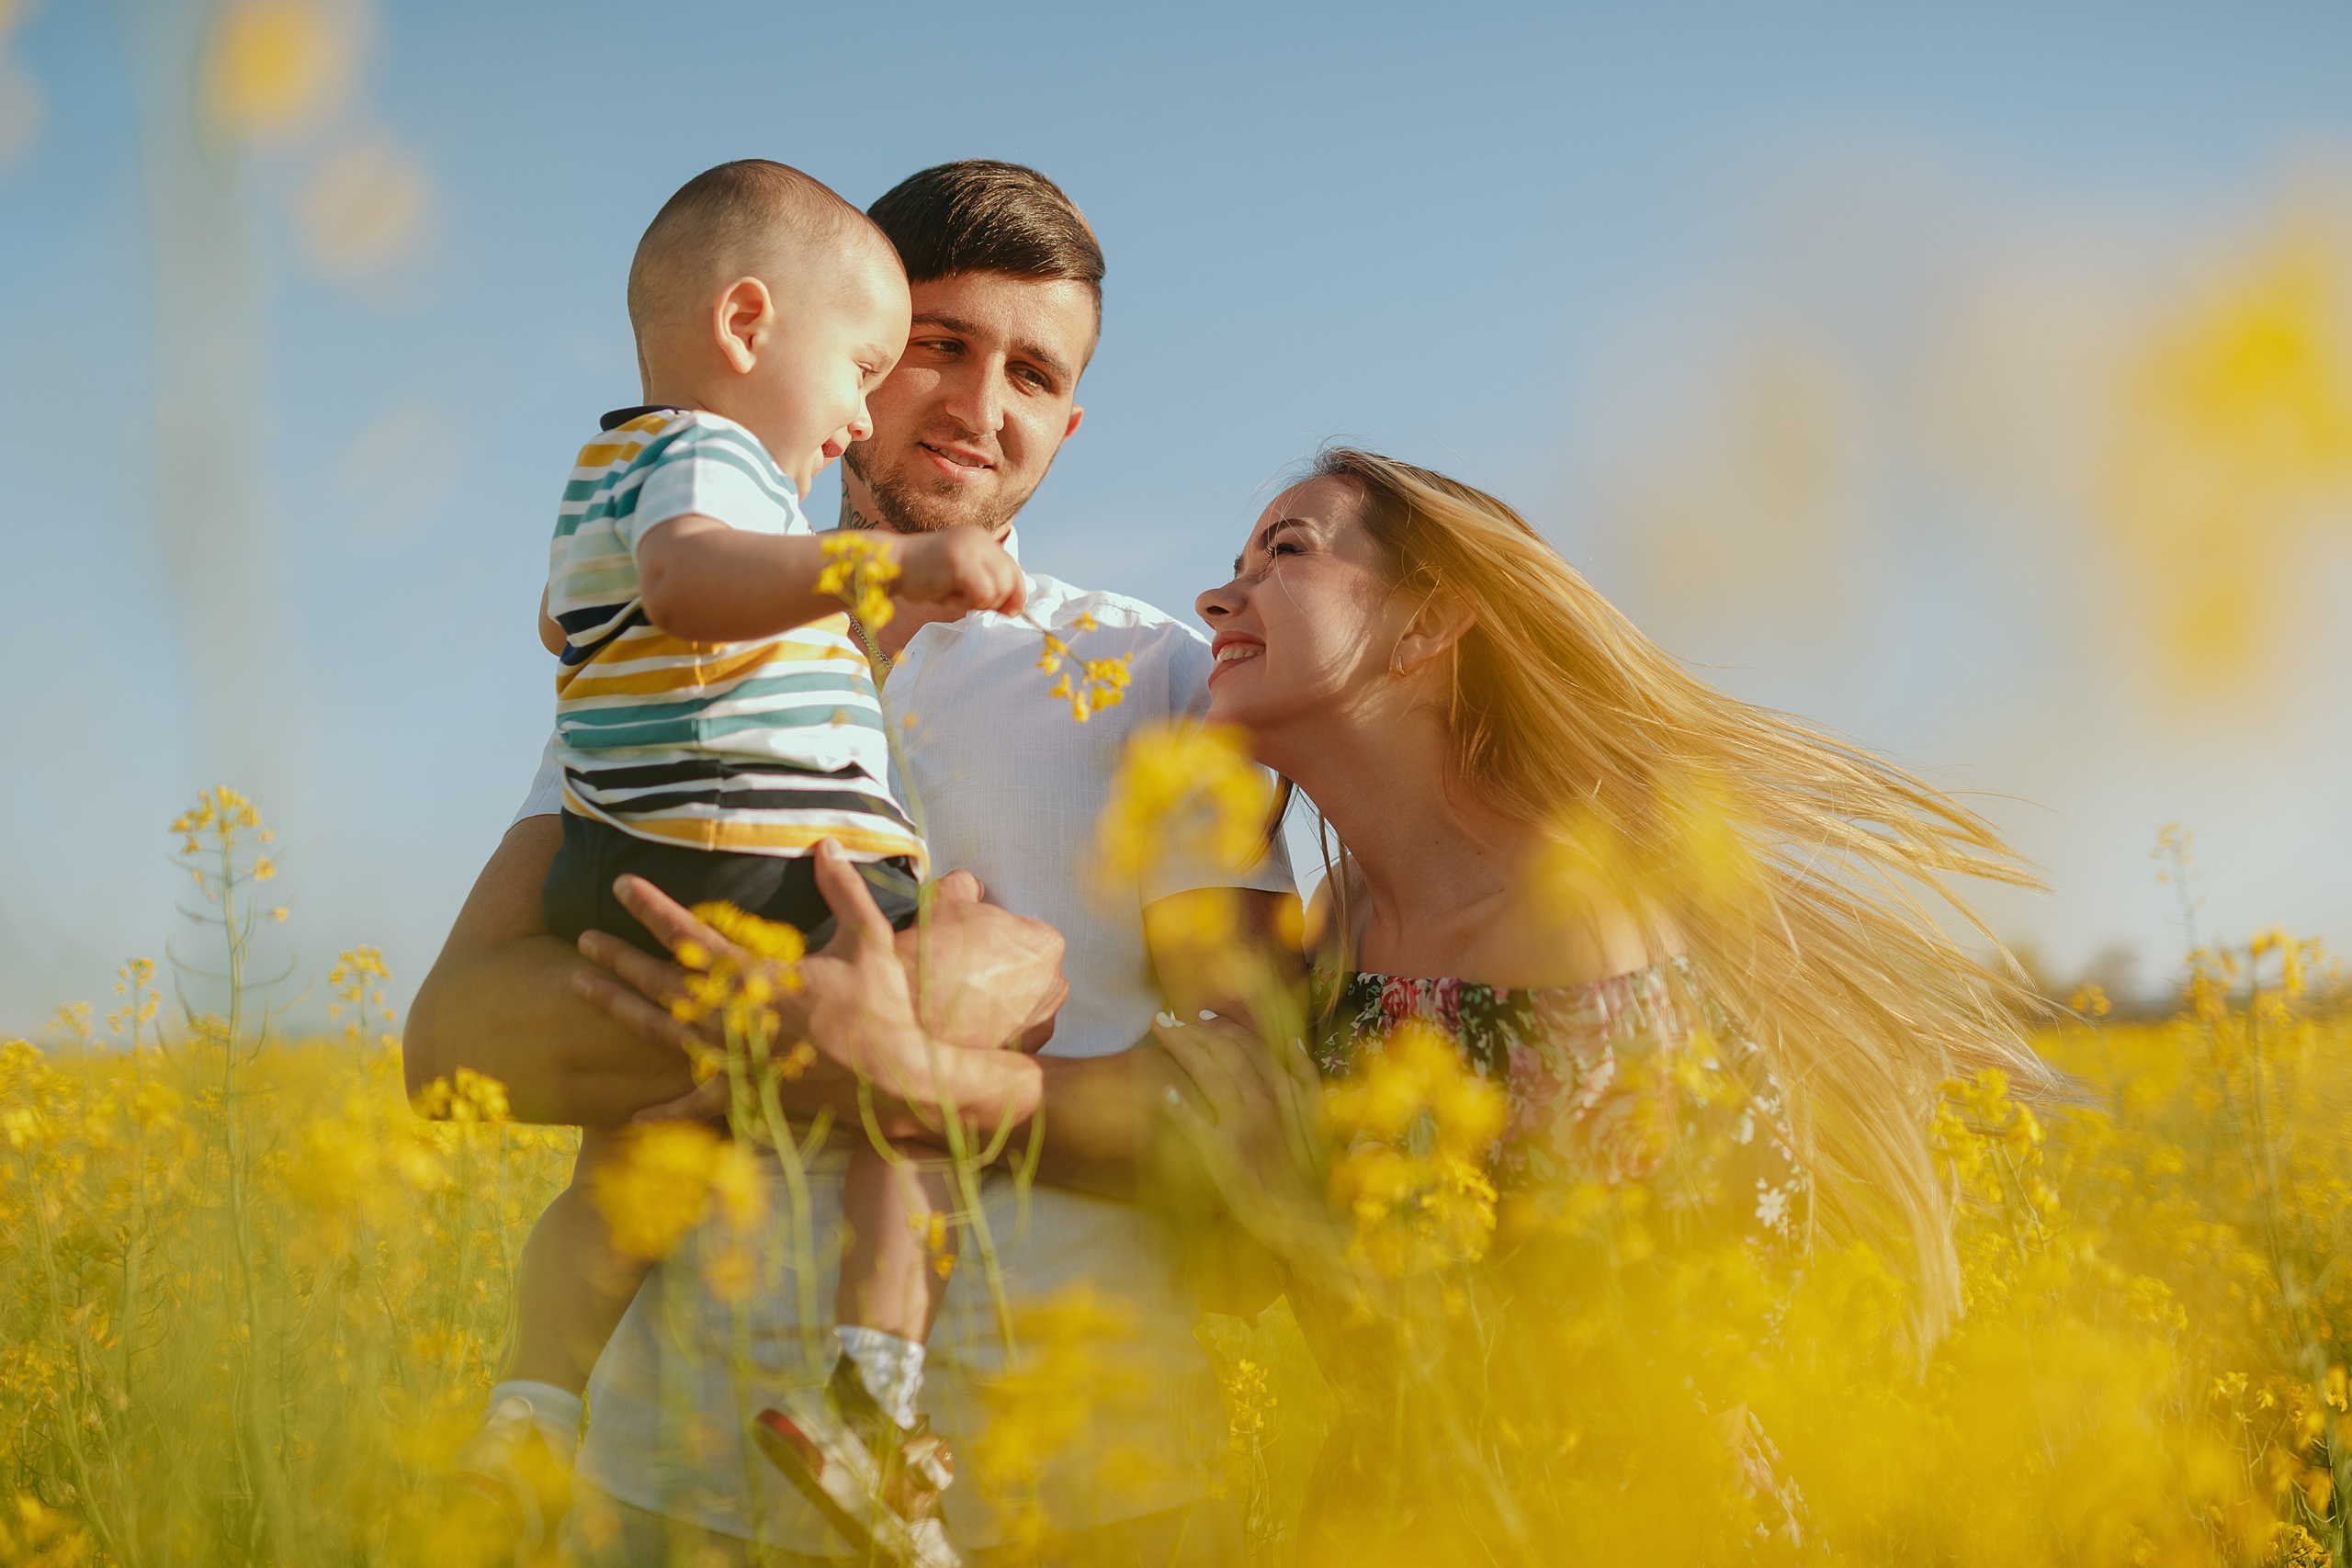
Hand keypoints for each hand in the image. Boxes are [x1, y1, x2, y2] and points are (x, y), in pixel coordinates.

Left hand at [569, 842, 1066, 1131]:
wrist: (895, 1081)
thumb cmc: (883, 1009)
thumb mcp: (870, 941)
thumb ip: (844, 892)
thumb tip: (825, 844)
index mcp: (760, 978)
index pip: (693, 937)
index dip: (654, 909)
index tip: (623, 885)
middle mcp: (735, 1019)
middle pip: (663, 983)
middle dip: (621, 958)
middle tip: (583, 938)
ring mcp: (735, 1059)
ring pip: (663, 1032)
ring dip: (621, 1008)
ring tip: (581, 987)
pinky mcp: (747, 1093)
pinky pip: (698, 1104)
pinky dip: (666, 1110)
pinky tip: (631, 1114)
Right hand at [891, 527, 1025, 618]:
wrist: (887, 564)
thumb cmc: (921, 576)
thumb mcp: (960, 576)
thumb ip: (987, 585)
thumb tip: (1015, 608)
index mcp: (981, 539)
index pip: (1014, 569)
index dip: (1016, 594)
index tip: (1008, 611)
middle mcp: (979, 538)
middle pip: (1012, 579)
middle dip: (998, 601)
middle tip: (971, 604)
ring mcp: (969, 547)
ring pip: (1000, 587)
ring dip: (980, 602)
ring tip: (954, 596)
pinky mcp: (958, 561)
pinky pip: (983, 593)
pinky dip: (969, 602)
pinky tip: (948, 596)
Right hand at [902, 870, 1065, 1050]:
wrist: (908, 1013)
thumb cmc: (931, 955)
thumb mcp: (944, 899)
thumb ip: (965, 885)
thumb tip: (971, 887)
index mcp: (1046, 944)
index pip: (1027, 931)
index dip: (997, 934)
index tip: (975, 942)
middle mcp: (1055, 985)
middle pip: (1029, 967)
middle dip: (1004, 966)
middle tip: (967, 968)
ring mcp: (1043, 1021)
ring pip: (1025, 998)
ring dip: (1003, 996)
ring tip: (966, 995)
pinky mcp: (1026, 1048)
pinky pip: (1019, 1028)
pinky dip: (1001, 1024)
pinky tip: (972, 1018)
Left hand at [1153, 1011, 1343, 1271]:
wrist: (1306, 1214)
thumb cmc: (1309, 1168)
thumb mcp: (1317, 1117)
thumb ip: (1307, 1078)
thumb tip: (1294, 1043)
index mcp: (1285, 1091)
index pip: (1250, 1045)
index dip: (1223, 1027)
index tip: (1199, 1016)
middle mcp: (1264, 1102)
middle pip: (1223, 1053)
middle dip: (1191, 1030)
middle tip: (1163, 1018)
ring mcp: (1244, 1127)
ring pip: (1209, 1075)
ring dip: (1181, 1049)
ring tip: (1158, 1033)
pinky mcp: (1226, 1154)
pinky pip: (1197, 1125)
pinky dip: (1180, 1106)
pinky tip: (1162, 1091)